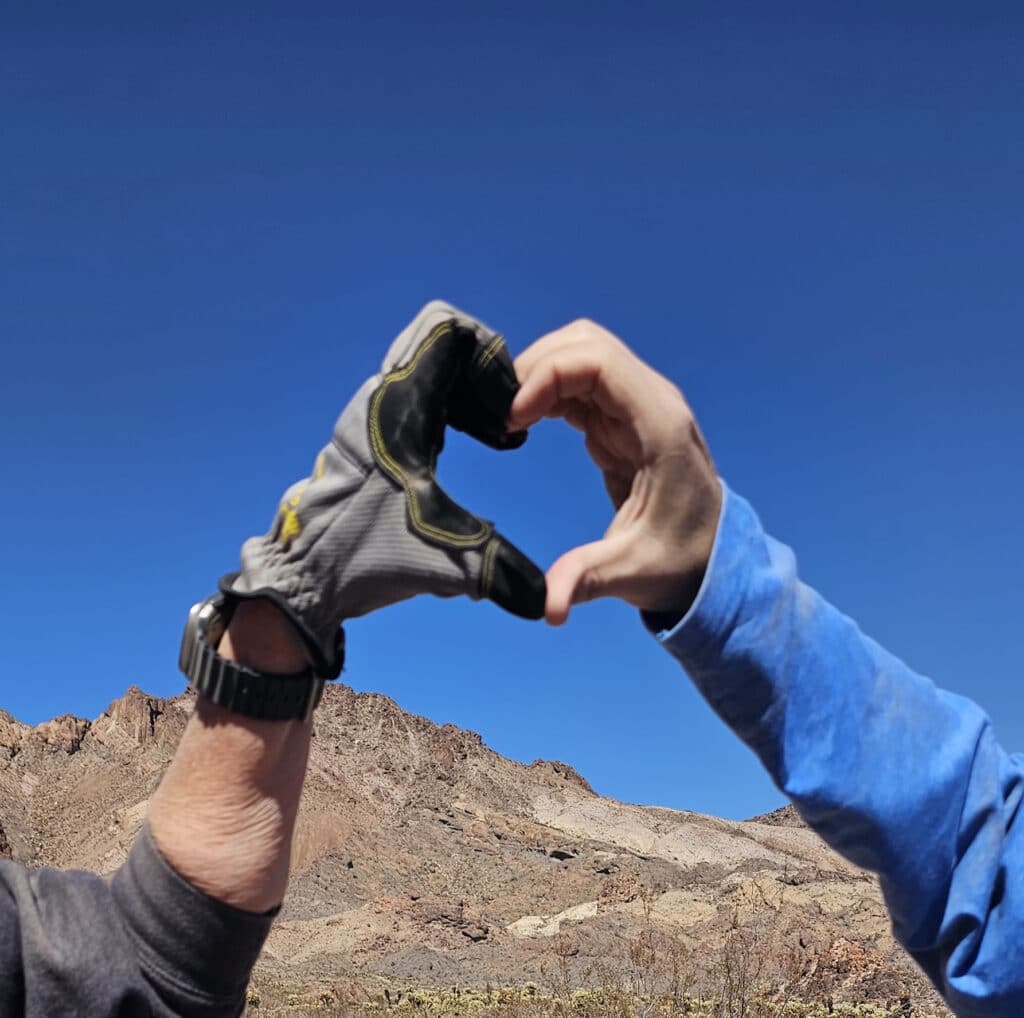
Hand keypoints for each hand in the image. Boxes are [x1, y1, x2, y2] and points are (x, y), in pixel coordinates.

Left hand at [223, 301, 546, 675]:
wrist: (304, 572)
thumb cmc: (365, 555)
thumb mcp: (441, 560)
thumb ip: (499, 571)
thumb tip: (545, 600)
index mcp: (398, 408)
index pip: (445, 330)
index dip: (489, 351)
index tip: (514, 399)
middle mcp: (382, 396)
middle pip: (442, 340)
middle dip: (486, 371)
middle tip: (510, 416)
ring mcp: (373, 409)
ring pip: (431, 363)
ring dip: (471, 387)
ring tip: (497, 432)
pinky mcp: (373, 427)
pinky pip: (422, 386)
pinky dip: (455, 400)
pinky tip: (476, 440)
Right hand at [509, 319, 721, 625]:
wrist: (713, 561)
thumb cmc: (680, 561)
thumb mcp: (633, 573)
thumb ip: (585, 579)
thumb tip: (547, 608)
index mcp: (660, 425)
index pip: (598, 362)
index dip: (547, 376)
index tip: (512, 418)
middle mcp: (651, 402)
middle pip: (586, 344)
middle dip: (536, 367)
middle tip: (499, 412)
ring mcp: (637, 406)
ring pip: (581, 355)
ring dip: (539, 374)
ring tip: (507, 417)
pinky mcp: (622, 420)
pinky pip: (580, 383)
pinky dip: (547, 391)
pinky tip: (523, 422)